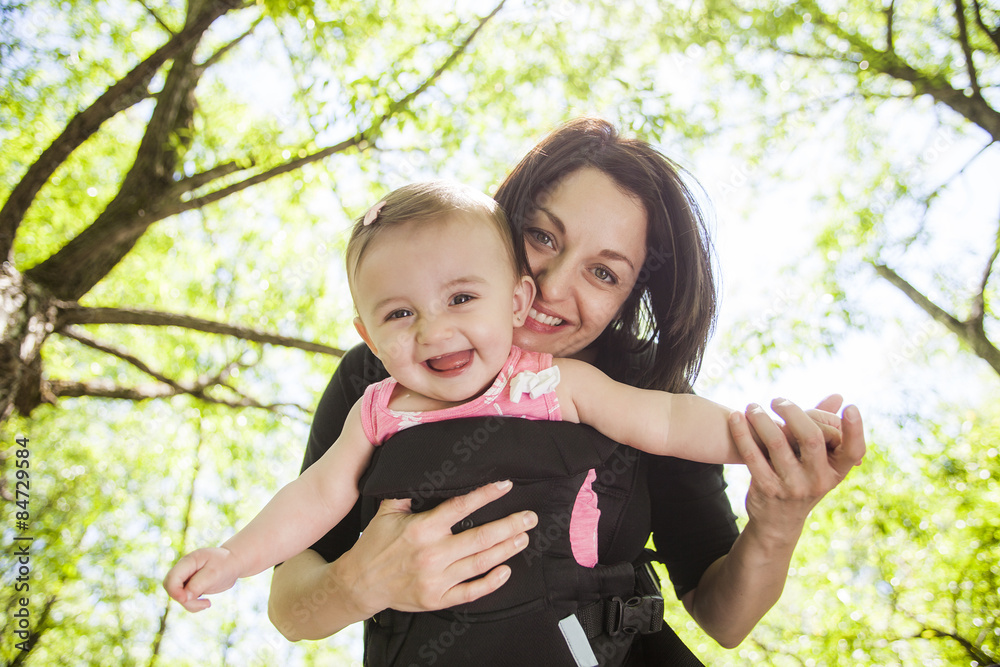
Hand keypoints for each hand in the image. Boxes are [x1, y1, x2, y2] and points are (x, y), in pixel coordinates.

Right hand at [163, 547, 241, 612]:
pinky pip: (185, 599)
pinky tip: (206, 603)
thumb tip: (184, 598)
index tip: (186, 600)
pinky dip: (193, 605)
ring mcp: (185, 578)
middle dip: (183, 599)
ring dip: (190, 604)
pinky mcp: (189, 586)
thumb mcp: (214, 574)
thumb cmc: (225, 565)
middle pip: (170, 587)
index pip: (172, 578)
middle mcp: (183, 569)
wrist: (233, 563)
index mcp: (188, 561)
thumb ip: (198, 584)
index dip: (175, 591)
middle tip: (203, 603)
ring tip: (208, 603)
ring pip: (177, 596)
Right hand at [335, 480, 536, 617]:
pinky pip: (471, 592)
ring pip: (480, 563)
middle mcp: (432, 554)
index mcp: (422, 529)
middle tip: (530, 517)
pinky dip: (491, 582)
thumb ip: (407, 491)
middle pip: (480, 538)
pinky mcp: (437, 599)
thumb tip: (425, 466)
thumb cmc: (375, 543)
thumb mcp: (387, 511)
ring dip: (506, 549)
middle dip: (509, 526)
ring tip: (523, 537)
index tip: (505, 486)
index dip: (485, 495)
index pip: (460, 507)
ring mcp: (436, 579)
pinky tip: (506, 571)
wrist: (359, 583)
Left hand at [729, 396, 864, 542]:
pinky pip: (752, 455)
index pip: (853, 450)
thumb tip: (837, 396)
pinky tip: (736, 417)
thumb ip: (825, 428)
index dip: (855, 430)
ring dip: (761, 418)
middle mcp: (819, 480)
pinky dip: (742, 433)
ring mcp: (793, 486)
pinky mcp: (767, 488)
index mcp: (836, 471)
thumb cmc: (801, 479)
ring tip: (752, 406)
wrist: (778, 522)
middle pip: (811, 438)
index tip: (851, 408)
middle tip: (777, 400)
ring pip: (777, 442)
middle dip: (793, 412)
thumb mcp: (818, 462)